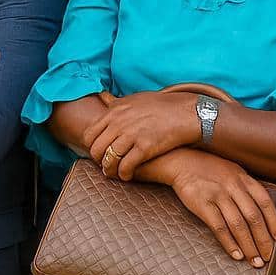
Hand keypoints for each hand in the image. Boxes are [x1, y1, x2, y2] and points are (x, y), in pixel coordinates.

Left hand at [84, 90, 200, 180]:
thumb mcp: (134, 98)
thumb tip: (103, 98)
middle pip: (97, 149)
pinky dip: (124, 174)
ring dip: (110, 170)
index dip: (92, 147)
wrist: (185, 112)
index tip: (98, 153)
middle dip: (99, 161)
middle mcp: (119, 123)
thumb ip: (117, 102)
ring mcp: (132, 135)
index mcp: (114, 111)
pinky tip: (127, 176)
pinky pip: (126, 166)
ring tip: (115, 173)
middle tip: (105, 165)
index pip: (90, 134)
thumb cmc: (161, 106)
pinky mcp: (145, 147)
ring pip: (109, 159)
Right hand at [169, 153, 275, 265]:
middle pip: (253, 217)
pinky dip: (229, 243)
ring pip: (238, 225)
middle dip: (263, 241)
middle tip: (266, 257)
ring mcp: (217, 195)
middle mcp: (233, 186)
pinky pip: (219, 227)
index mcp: (243, 178)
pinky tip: (236, 255)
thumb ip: (247, 188)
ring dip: (249, 246)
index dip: (274, 222)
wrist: (180, 161)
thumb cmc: (209, 169)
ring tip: (254, 261)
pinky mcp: (202, 203)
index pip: (265, 203)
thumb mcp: (232, 171)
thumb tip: (263, 211)